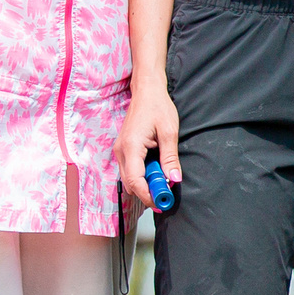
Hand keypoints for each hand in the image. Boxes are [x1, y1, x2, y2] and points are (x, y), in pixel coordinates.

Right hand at [119, 81, 181, 210]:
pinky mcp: (123, 149)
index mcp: (131, 147)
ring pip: (129, 178)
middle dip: (147, 192)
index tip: (162, 203)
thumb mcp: (169, 132)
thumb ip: (170, 158)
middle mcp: (121, 151)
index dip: (148, 196)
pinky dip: (142, 175)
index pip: (135, 181)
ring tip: (163, 181)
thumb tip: (173, 180)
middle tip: (166, 194)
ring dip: (145, 184)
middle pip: (130, 183)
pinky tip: (156, 170)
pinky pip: (130, 170)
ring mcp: (120, 150)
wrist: (146, 91)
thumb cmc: (158, 107)